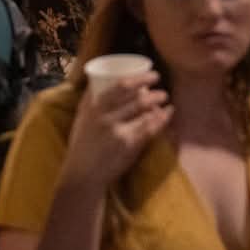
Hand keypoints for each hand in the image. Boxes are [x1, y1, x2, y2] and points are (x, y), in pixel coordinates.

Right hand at [58, 73, 170, 191]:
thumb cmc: (82, 145)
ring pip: (144, 110)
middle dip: (153, 90)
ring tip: (165, 99)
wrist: (82, 174)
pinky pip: (149, 128)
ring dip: (158, 101)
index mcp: (94, 107)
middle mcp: (105, 117)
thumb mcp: (82, 117)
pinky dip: (161, 118)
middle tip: (161, 88)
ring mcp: (117, 131)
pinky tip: (168, 113)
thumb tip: (98, 78)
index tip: (152, 75)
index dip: (140, 78)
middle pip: (135, 97)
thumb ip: (90, 99)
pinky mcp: (127, 146)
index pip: (120, 85)